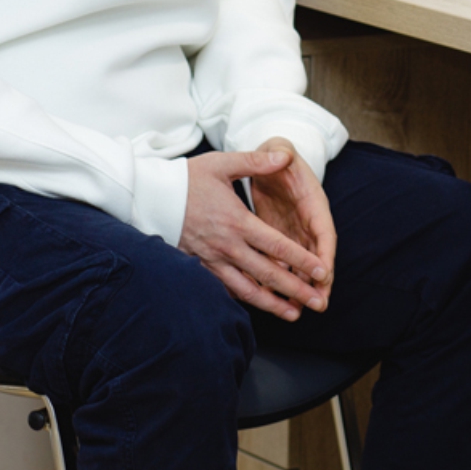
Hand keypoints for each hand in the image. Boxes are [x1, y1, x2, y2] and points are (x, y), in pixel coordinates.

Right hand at [179, 147, 330, 321]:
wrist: (148, 198)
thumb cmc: (187, 179)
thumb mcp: (223, 164)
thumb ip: (257, 162)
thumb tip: (286, 156)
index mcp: (237, 222)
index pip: (277, 247)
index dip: (302, 261)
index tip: (322, 272)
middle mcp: (227, 246)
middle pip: (267, 274)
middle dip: (295, 290)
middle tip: (318, 303)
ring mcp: (211, 260)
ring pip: (246, 289)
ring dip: (271, 303)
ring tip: (293, 313)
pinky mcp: (199, 267)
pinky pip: (225, 289)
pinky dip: (244, 299)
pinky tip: (259, 306)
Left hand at [249, 137, 335, 312]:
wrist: (271, 160)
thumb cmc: (277, 156)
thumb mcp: (280, 153)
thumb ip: (280, 155)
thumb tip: (284, 155)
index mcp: (313, 203)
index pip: (324, 232)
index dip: (324, 254)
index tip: (325, 275)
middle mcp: (309, 222)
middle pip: (318, 255)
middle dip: (319, 280)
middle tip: (318, 304)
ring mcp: (296, 231)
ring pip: (302, 264)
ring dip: (301, 285)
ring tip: (298, 309)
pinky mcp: (281, 237)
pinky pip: (284, 262)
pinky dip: (281, 280)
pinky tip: (275, 299)